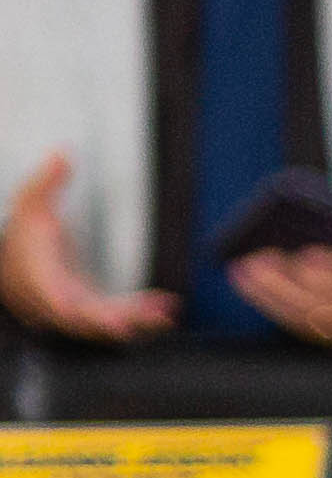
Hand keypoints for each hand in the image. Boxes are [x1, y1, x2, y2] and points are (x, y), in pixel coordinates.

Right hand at [1, 154, 173, 340]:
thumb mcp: (31, 201)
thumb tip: (62, 152)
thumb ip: (47, 180)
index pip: (59, 303)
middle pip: (89, 321)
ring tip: (169, 311)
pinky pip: (114, 319)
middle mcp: (54, 301)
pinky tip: (165, 305)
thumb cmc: (23, 230)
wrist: (13, 258)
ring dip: (138, 320)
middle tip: (160, 315)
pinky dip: (138, 315)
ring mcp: (71, 308)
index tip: (114, 321)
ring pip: (105, 325)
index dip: (85, 314)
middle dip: (125, 320)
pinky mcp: (87, 309)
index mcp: (38, 279)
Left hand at [226, 226, 331, 352]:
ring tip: (244, 273)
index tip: (308, 254)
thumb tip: (312, 246)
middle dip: (286, 284)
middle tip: (258, 261)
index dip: (331, 273)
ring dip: (270, 296)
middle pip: (323, 306)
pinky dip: (275, 309)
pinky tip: (256, 292)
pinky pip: (302, 328)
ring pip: (307, 319)